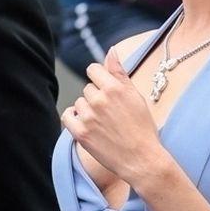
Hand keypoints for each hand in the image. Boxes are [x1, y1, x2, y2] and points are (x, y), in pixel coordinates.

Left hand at [62, 49, 164, 183]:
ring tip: (103, 123)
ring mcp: (88, 117)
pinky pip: (67, 116)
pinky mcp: (81, 133)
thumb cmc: (142, 129)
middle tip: (110, 114)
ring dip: (87, 110)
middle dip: (96, 98)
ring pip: (79, 103)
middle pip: (87, 88)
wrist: (141, 159)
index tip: (106, 90)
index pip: (93, 69)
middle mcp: (99, 99)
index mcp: (114, 88)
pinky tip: (85, 123)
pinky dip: (73, 118)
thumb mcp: (135, 96)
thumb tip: (110, 51)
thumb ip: (119, 72)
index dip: (99, 79)